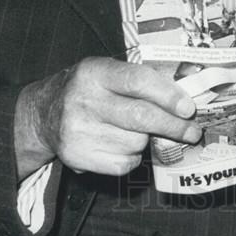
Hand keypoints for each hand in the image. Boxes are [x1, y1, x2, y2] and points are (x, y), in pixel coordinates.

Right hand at [15, 57, 199, 178]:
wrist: (43, 113)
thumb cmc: (89, 89)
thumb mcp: (106, 71)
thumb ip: (140, 81)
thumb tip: (185, 101)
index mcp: (94, 72)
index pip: (138, 81)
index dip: (168, 96)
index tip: (189, 108)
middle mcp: (84, 100)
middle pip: (141, 117)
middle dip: (174, 127)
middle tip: (193, 132)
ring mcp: (78, 131)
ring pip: (135, 142)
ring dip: (146, 140)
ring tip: (135, 131)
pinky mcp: (77, 156)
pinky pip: (123, 164)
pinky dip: (132, 157)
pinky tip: (120, 145)